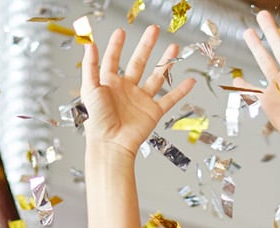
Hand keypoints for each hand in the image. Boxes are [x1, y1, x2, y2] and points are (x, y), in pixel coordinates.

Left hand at [79, 25, 196, 154]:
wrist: (110, 144)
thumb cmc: (96, 121)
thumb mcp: (89, 89)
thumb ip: (90, 67)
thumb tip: (89, 46)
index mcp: (109, 84)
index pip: (113, 59)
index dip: (116, 46)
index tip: (121, 32)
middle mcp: (126, 90)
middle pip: (138, 62)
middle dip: (146, 46)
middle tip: (153, 30)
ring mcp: (140, 100)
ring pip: (156, 77)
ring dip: (165, 62)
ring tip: (174, 47)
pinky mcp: (152, 112)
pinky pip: (169, 99)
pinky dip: (180, 90)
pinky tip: (190, 81)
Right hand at [237, 2, 279, 143]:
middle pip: (279, 45)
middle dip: (271, 29)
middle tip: (262, 15)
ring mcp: (278, 83)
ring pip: (265, 60)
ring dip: (257, 46)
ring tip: (248, 32)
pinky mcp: (267, 97)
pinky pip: (252, 88)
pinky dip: (244, 84)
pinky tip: (238, 76)